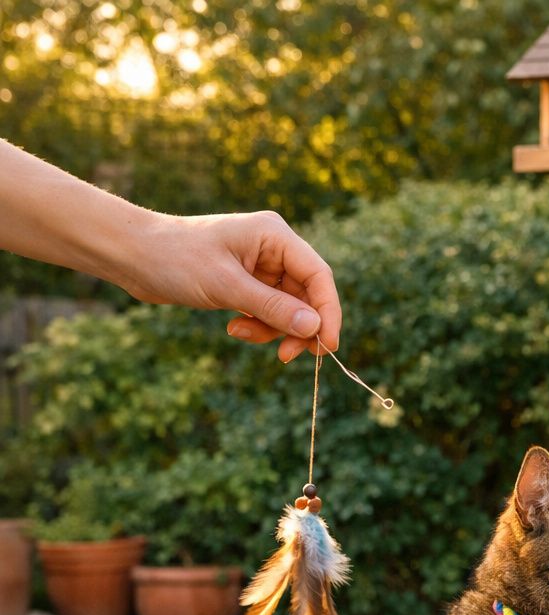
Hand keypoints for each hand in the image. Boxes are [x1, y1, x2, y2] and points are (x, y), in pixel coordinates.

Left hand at [122, 210, 342, 362]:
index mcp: (275, 236)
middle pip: (307, 295)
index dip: (327, 312)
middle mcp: (273, 249)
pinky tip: (233, 328)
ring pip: (288, 308)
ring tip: (240, 334)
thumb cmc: (174, 259)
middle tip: (285, 356)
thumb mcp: (226, 286)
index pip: (318, 276)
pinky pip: (268, 310)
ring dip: (272, 329)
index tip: (324, 346)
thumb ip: (273, 307)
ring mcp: (261, 266)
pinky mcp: (246, 282)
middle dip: (297, 327)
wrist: (131, 255)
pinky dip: (257, 325)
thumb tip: (314, 328)